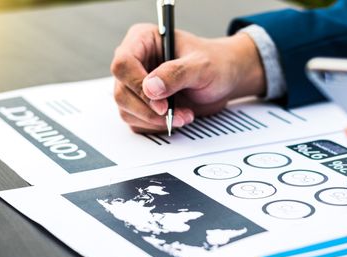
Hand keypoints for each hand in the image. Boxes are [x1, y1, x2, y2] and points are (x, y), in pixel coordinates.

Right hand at [110, 23, 265, 132]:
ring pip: (127, 111)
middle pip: (121, 92)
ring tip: (184, 115)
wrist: (224, 80)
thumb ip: (176, 73)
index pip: (123, 64)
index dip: (138, 86)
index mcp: (143, 40)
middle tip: (176, 114)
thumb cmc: (215, 63)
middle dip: (149, 110)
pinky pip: (136, 122)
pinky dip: (156, 126)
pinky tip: (176, 118)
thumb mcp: (202, 65)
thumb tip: (150, 87)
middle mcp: (135, 62)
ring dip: (155, 121)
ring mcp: (135, 85)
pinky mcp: (140, 104)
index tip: (162, 103)